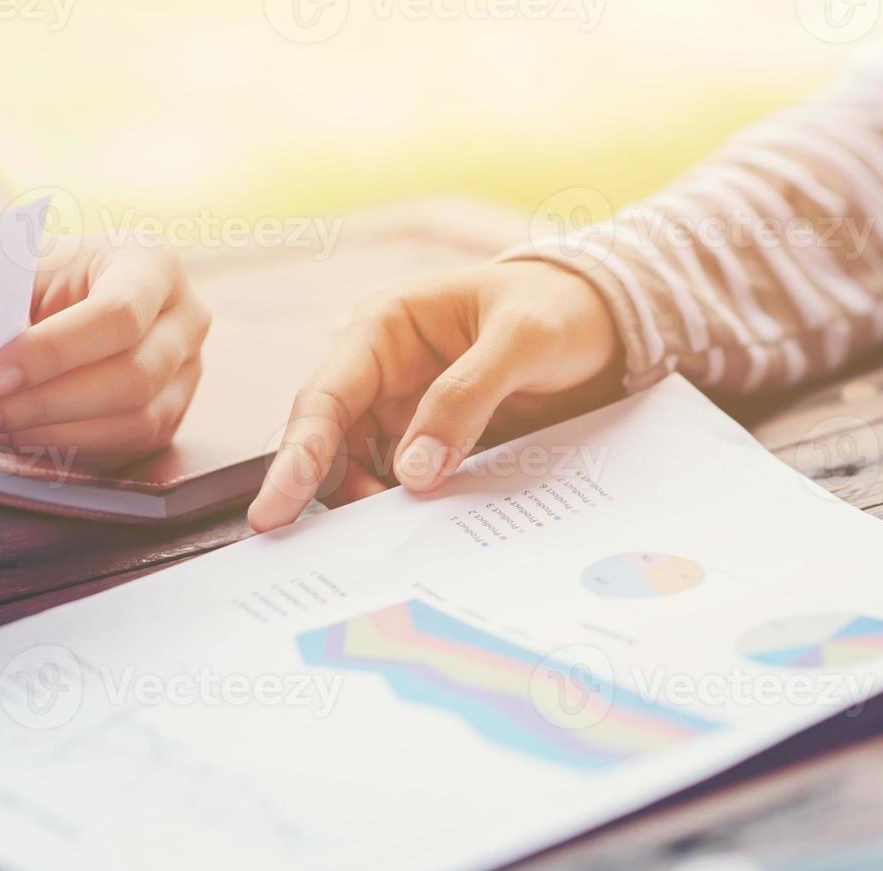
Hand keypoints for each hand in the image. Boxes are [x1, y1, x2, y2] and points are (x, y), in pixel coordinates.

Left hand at [0, 235, 210, 462]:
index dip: (52, 353)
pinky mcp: (173, 415)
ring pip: (137, 422)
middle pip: (133, 377)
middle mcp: (186, 320)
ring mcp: (188, 373)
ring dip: (53, 434)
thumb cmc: (44, 277)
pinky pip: (129, 447)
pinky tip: (16, 439)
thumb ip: (7, 301)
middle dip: (45, 404)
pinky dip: (68, 449)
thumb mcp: (27, 266)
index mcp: (154, 264)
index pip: (118, 315)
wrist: (66, 296)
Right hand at [247, 261, 622, 531]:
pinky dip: (412, 511)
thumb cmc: (560, 307)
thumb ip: (467, 396)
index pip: (326, 397)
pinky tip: (427, 536)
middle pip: (334, 445)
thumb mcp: (522, 339)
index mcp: (386, 329)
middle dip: (331, 494)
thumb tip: (413, 471)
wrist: (608, 321)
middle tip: (339, 551)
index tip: (275, 509)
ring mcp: (411, 411)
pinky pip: (412, 483)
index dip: (297, 455)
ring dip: (375, 508)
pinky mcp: (441, 442)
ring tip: (394, 544)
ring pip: (367, 471)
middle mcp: (386, 373)